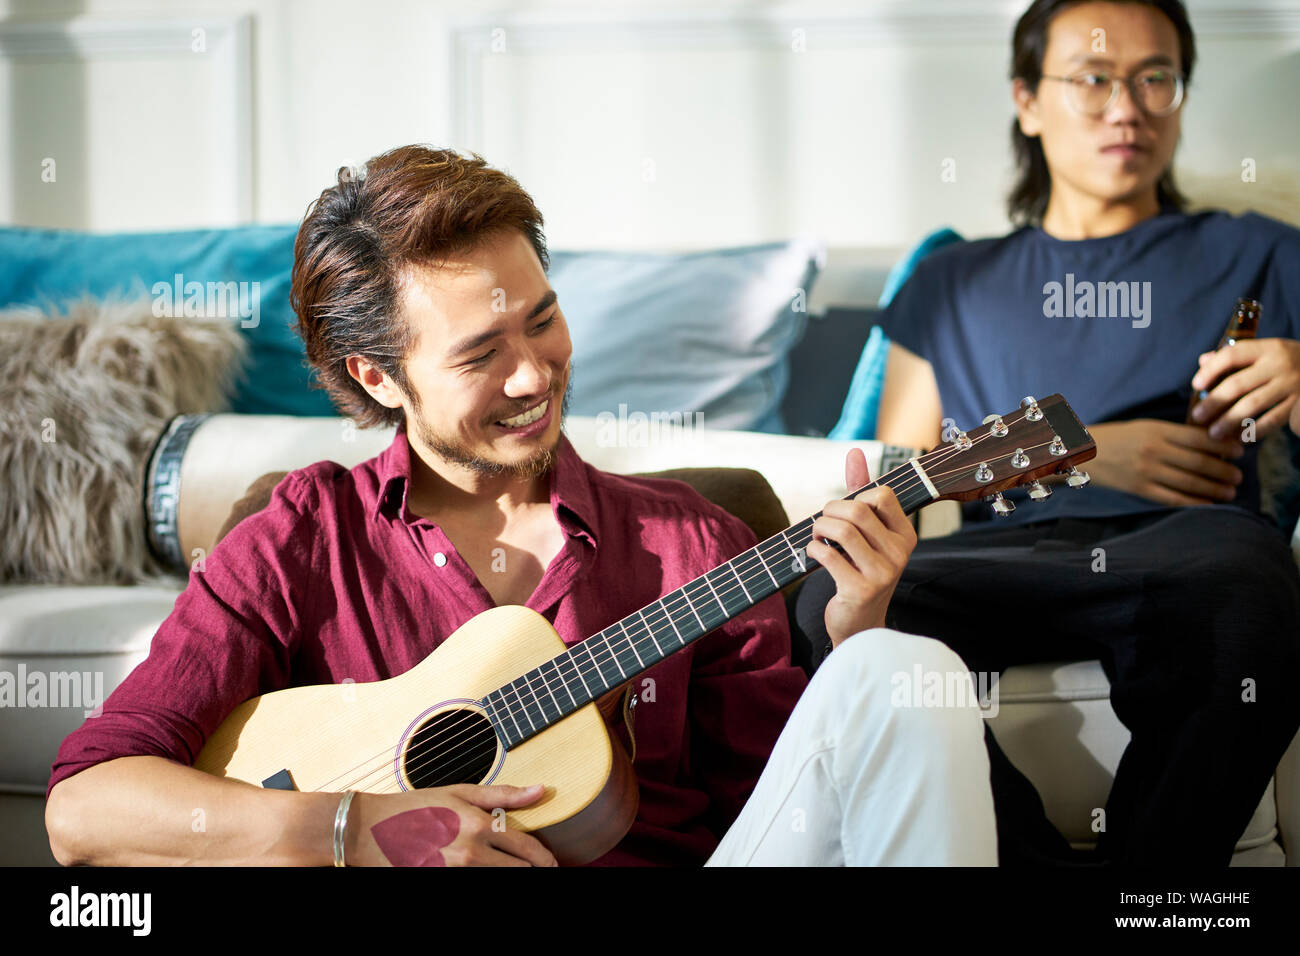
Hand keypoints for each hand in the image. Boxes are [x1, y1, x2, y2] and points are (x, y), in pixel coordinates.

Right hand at [345, 783, 557, 866]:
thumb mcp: (460, 792)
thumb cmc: (414, 807)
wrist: (368, 830)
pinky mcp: (440, 881)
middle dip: (530, 870)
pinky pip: (473, 885)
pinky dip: (483, 878)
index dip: (544, 858)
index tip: (550, 862)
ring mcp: (454, 873)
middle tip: (537, 868)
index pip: (526, 849)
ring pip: (499, 880)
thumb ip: (504, 795)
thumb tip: (540, 789)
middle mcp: (470, 854)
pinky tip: (482, 869)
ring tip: (509, 867)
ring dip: (507, 874)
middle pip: (518, 872)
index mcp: (479, 825)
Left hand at [809, 448, 916, 650]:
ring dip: (818, 528)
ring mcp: (883, 573)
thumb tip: (854, 451)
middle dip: (829, 511)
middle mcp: (900, 553)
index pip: (881, 494)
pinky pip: (828, 555)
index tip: (843, 512)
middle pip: (857, 510)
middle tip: (821, 523)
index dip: (854, 497)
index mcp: (906, 535)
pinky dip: (813, 549)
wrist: (858, 623)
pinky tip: (813, 554)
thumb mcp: (865, 533)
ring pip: (842, 531)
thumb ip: (860, 492)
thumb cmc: (859, 570)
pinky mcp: (861, 590)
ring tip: (816, 536)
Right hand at [1085, 419, 1243, 506]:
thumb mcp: (1145, 427)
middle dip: (1224, 470)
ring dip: (1214, 488)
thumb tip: (1208, 443)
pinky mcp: (1138, 488)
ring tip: (1230, 492)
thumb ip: (1173, 434)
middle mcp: (1154, 450)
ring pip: (1190, 481)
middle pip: (1199, 461)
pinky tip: (1207, 504)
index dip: (1224, 446)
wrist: (1080, 452)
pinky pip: (1172, 498)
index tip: (1240, 451)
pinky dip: (1194, 502)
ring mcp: (1146, 470)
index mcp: (1157, 430)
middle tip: (1239, 476)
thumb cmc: (1116, 437)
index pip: (1200, 438)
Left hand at [1190, 337, 1299, 439]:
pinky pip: (1273, 419)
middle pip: (1238, 384)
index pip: (1232, 355)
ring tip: (1214, 433)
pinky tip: (1241, 439)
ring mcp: (1291, 385)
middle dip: (1214, 402)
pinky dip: (1255, 431)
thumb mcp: (1267, 351)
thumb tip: (1202, 361)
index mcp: (1267, 348)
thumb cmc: (1288, 361)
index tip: (1196, 385)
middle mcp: (1279, 364)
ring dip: (1229, 421)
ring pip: (1253, 405)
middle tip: (1198, 416)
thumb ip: (1236, 355)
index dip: (1210, 370)